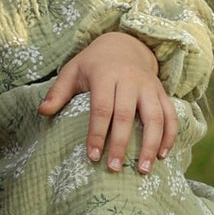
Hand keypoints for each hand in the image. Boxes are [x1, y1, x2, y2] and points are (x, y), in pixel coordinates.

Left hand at [40, 30, 175, 172]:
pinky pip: (171, 115)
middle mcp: (129, 80)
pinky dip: (170, 136)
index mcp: (105, 75)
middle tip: (113, 168)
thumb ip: (58, 91)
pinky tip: (163, 155)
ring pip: (154, 117)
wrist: (124, 44)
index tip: (93, 156)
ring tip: (144, 169)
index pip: (101, 108)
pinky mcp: (162, 92)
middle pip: (126, 115)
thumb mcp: (72, 70)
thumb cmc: (94, 63)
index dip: (97, 133)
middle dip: (120, 144)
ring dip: (151, 145)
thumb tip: (42, 112)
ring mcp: (149, 87)